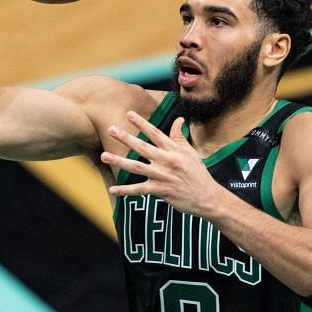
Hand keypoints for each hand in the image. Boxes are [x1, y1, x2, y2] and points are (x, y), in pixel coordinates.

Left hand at [101, 111, 222, 216]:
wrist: (207, 197)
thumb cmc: (198, 174)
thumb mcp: (190, 152)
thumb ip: (180, 136)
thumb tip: (179, 119)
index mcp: (174, 150)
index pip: (155, 133)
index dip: (142, 123)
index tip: (129, 114)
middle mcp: (167, 161)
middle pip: (143, 147)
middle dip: (126, 138)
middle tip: (111, 129)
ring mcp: (163, 176)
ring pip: (137, 167)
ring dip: (119, 161)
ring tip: (104, 155)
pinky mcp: (161, 191)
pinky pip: (140, 190)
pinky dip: (126, 190)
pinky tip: (113, 189)